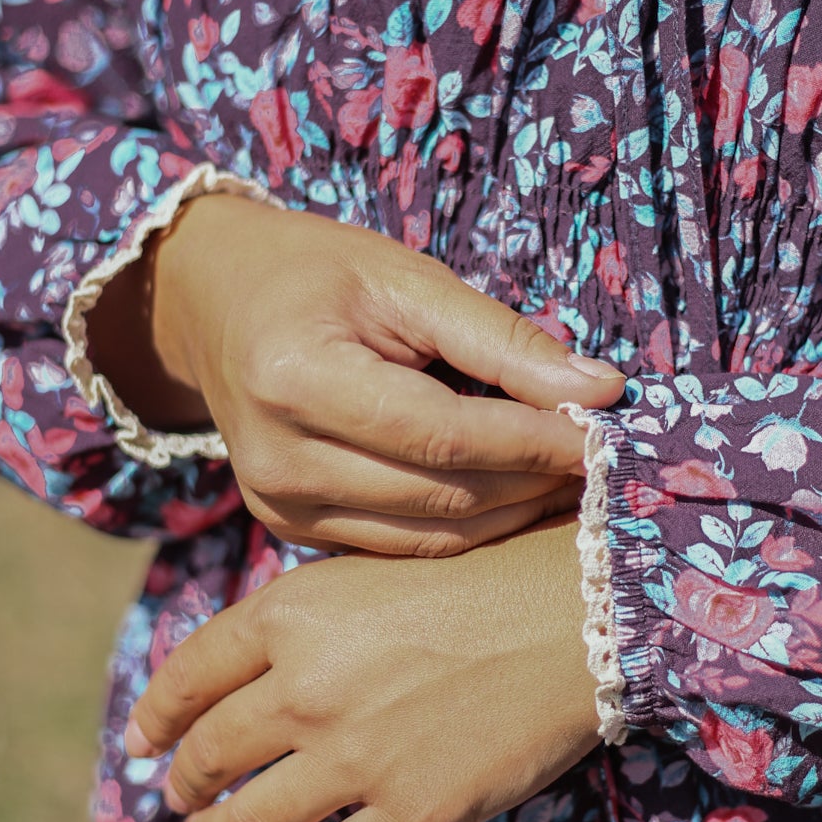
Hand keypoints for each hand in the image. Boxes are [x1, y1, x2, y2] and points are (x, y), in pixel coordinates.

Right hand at [86, 194, 623, 553]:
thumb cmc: (317, 275)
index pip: (443, 435)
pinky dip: (470, 528)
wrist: (216, 304)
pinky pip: (403, 547)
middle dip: (534, 481)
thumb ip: (501, 339)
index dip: (533, 440)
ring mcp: (279, 508)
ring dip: (513, 513)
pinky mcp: (292, 531)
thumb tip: (600, 388)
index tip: (605, 429)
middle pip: (442, 497)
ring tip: (571, 479)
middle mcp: (279, 461)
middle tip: (605, 459)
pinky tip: (518, 497)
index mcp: (298, 379)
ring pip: (430, 538)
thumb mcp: (407, 279)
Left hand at [124, 518, 602, 821]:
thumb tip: (243, 673)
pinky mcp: (409, 813)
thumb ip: (302, 619)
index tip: (140, 741)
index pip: (189, 675)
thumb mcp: (369, 570)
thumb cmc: (483, 575)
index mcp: (289, 613)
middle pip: (210, 753)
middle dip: (182, 782)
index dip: (155, 716)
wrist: (578, 612)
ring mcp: (355, 757)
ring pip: (251, 820)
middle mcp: (305, 687)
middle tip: (176, 796)